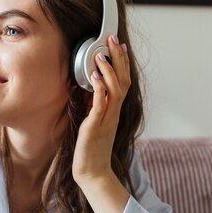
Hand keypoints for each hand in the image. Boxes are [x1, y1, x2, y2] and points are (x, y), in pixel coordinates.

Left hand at [72, 34, 130, 184]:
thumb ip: (94, 105)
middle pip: (122, 80)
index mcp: (114, 110)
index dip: (122, 63)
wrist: (93, 173)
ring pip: (115, 89)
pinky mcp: (95, 126)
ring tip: (101, 54)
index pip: (123, 81)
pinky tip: (94, 76)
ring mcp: (106, 119)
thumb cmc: (91, 149)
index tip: (118, 45)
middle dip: (118, 58)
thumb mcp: (93, 122)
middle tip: (113, 40)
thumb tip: (88, 87)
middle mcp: (114, 112)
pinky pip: (100, 104)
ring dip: (109, 70)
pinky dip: (99, 88)